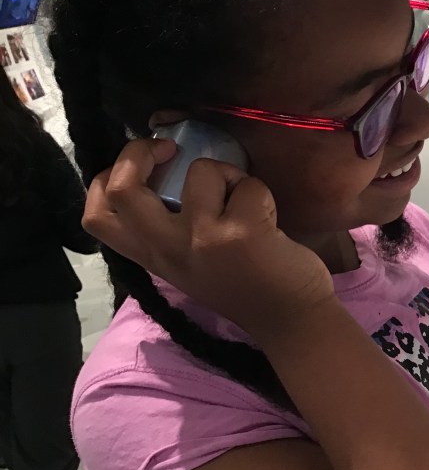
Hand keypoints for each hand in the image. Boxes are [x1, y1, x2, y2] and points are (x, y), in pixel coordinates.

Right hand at [84, 139, 334, 342]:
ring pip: (200, 170)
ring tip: (242, 200)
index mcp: (153, 257)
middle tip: (170, 149)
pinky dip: (260, 192)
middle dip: (138, 151)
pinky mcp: (241, 233)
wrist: (291, 320)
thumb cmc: (245, 285)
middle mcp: (168, 249)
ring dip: (227, 173)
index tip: (138, 167)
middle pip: (123, 188)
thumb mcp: (189, 264)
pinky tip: (268, 220)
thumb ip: (169, 230)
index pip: (96, 216)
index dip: (105, 179)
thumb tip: (164, 172)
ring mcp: (203, 241)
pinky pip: (248, 184)